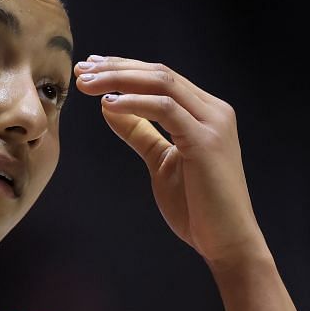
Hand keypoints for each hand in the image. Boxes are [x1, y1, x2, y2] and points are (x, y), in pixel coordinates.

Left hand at [74, 55, 266, 266]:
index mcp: (206, 112)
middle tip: (82, 69)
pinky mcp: (206, 141)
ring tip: (87, 83)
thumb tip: (109, 105)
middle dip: (117, 68)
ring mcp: (212, 123)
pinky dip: (135, 103)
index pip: (161, 78)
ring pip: (162, 83)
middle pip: (160, 73)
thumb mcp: (161, 161)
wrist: (227, 242)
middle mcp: (214, 110)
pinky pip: (166, 110)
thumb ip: (140, 133)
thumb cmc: (197, 208)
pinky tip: (108, 104)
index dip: (124, 69)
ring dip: (120, 79)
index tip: (91, 69)